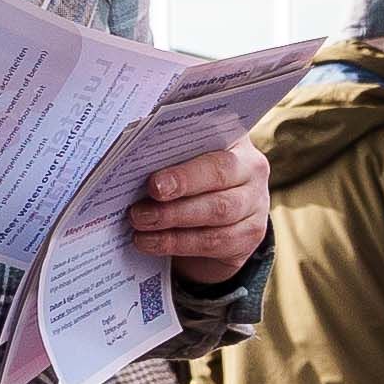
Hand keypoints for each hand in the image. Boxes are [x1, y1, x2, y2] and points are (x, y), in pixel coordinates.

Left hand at [124, 139, 270, 280]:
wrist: (216, 220)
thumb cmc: (192, 180)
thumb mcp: (184, 161)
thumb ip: (168, 157)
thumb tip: (128, 164)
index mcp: (235, 140)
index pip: (213, 147)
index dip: (185, 169)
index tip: (153, 183)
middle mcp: (252, 170)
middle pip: (218, 177)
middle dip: (177, 192)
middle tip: (140, 208)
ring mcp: (255, 204)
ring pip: (218, 212)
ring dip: (173, 220)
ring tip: (140, 223)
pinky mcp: (249, 236)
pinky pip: (214, 242)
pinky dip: (178, 244)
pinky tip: (150, 242)